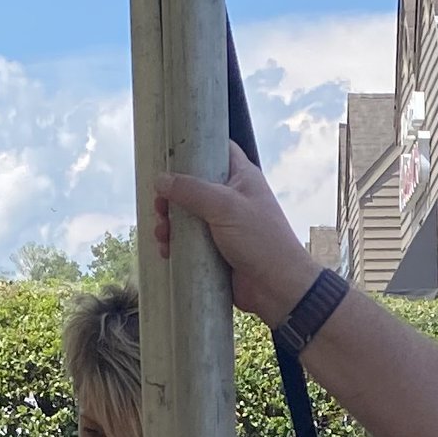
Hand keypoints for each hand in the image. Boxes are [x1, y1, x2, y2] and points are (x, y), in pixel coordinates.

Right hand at [154, 143, 321, 325]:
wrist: (278, 289)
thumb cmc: (261, 241)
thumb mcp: (225, 206)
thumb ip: (191, 190)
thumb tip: (161, 180)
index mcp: (242, 178)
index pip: (218, 149)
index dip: (196, 147)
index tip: (171, 153)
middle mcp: (232, 198)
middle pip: (194, 186)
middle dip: (172, 195)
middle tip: (160, 205)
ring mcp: (224, 225)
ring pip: (188, 216)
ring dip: (170, 222)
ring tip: (162, 231)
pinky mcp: (217, 250)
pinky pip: (190, 243)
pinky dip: (176, 244)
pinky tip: (166, 249)